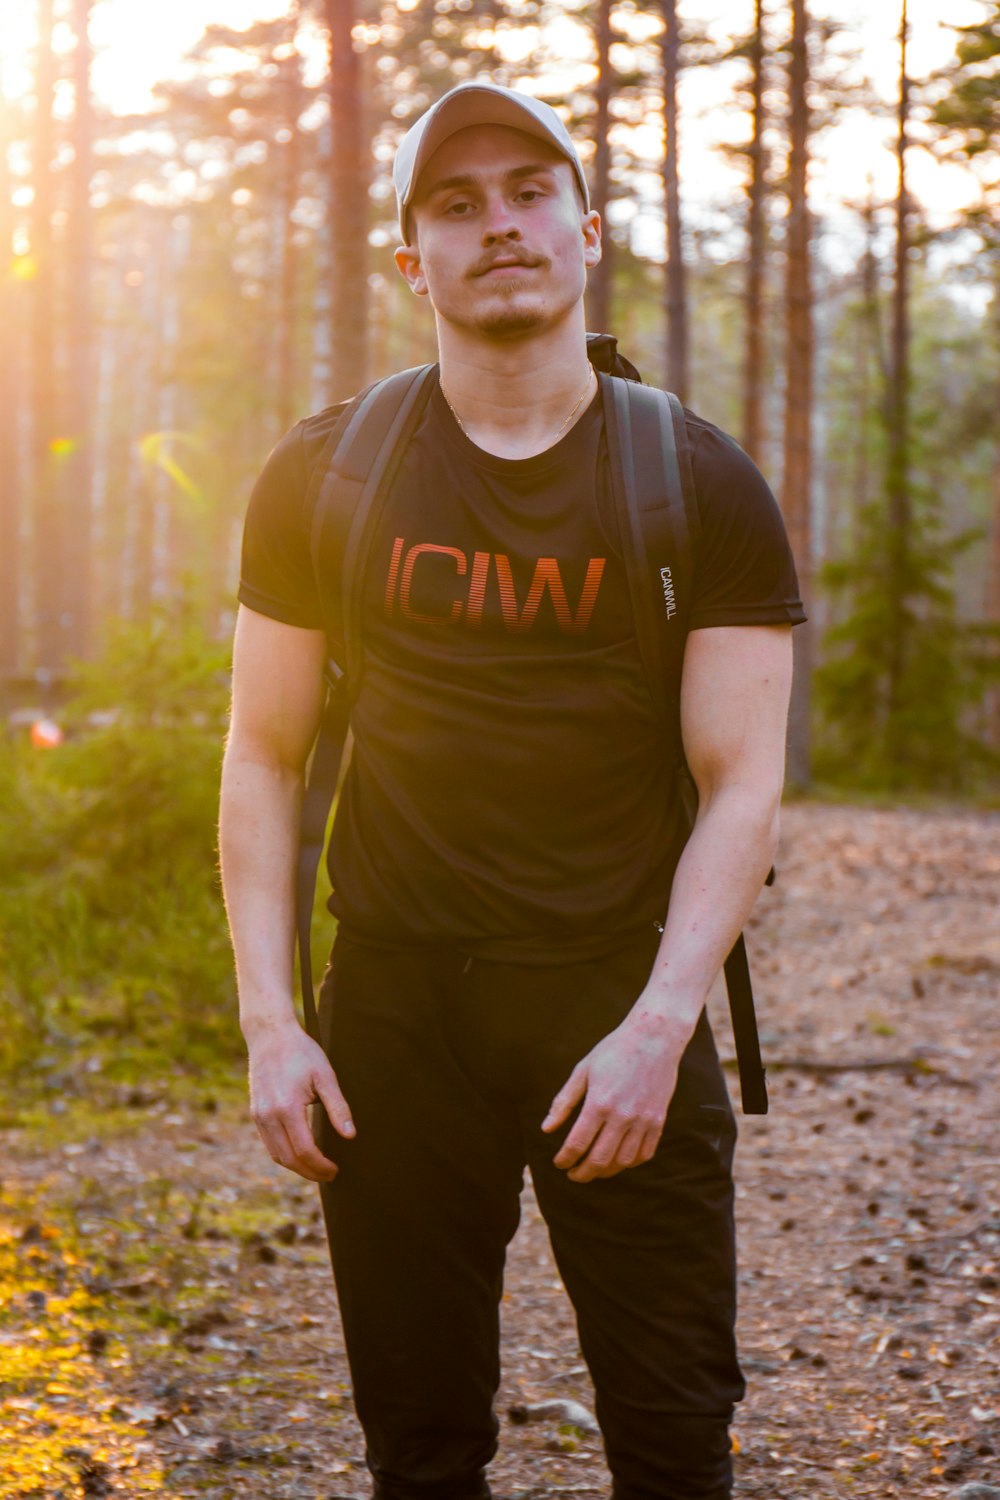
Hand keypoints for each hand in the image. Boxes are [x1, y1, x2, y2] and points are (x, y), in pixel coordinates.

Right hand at [247, 1018, 354, 1181]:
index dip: (321, 1165)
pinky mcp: (255, 1113)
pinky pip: (268, 1144)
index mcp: (287, 1108)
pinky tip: (300, 1154)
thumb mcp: (325, 1076)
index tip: (335, 1169)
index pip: (304, 1150)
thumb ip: (338, 1108)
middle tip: (329, 1175)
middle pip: (288, 1159)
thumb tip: (350, 1135)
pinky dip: (284, 1155)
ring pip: (276, 1155)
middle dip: (310, 1172)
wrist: (270, 1035)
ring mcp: (259, 1116)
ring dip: (296, 1167)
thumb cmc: (302, 1052)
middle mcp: (268, 1116)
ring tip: (316, 1168)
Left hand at [541, 1011, 690, 1183]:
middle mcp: (622, 1116)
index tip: (559, 1163)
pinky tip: (618, 1160)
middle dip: (582, 1173)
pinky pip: (644, 1154)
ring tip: (593, 1169)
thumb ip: (564, 1102)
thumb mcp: (583, 1070)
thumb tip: (546, 1129)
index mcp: (599, 1103)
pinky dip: (629, 1163)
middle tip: (573, 1174)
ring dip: (605, 1171)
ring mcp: (643, 1120)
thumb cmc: (614, 1051)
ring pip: (622, 1161)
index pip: (578, 1144)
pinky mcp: (658, 1120)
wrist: (654, 1038)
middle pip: (599, 1159)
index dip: (565, 1159)